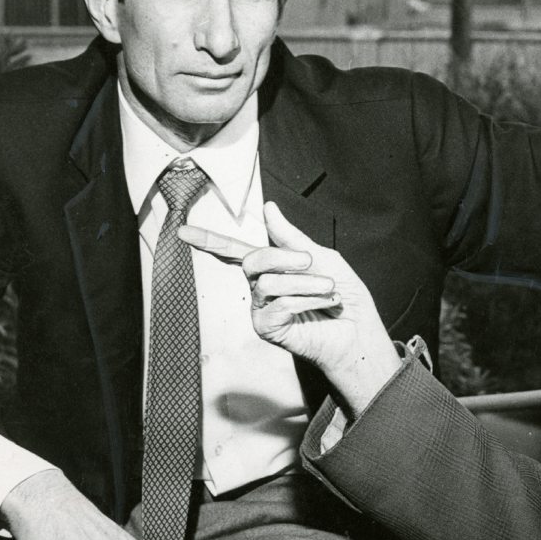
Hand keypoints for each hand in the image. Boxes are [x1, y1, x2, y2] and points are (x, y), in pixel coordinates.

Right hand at [181, 201, 402, 417]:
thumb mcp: (322, 257)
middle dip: (284, 257)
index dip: (208, 239)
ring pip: (270, 282)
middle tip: (312, 262)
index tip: (182, 231)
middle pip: (251, 259)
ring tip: (330, 290)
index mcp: (270, 266)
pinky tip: (325, 305)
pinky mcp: (267, 329)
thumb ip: (291, 237)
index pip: (234, 250)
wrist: (358, 330)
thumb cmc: (343, 296)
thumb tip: (268, 208)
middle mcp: (260, 287)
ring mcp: (261, 309)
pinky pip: (280, 304)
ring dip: (308, 282)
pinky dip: (308, 300)